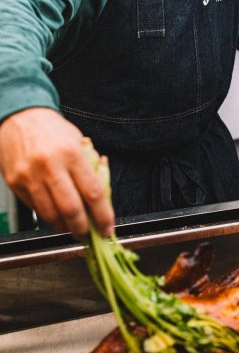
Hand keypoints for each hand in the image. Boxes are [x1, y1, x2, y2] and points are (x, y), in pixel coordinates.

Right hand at [0, 108, 114, 238]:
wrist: (19, 117)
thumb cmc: (52, 129)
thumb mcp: (78, 141)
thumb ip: (91, 167)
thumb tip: (104, 196)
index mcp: (72, 154)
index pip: (93, 192)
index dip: (103, 215)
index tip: (108, 228)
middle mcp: (50, 166)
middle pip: (71, 209)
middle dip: (83, 228)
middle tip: (89, 234)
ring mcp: (30, 176)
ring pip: (50, 214)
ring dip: (64, 227)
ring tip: (73, 228)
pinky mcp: (15, 183)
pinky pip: (35, 208)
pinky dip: (48, 217)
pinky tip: (56, 216)